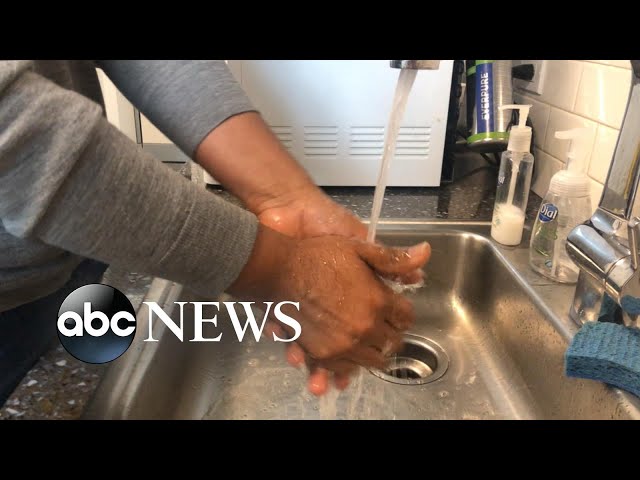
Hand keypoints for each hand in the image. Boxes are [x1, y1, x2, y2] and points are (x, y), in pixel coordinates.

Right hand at [229, 224, 430, 393]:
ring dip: (373, 351)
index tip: (396, 310)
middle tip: (383, 327)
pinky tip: (347, 349)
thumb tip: (426, 252)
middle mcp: (365, 327)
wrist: (277, 270)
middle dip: (391, 334)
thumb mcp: (357, 248)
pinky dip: (350, 362)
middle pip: (393, 342)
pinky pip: (347, 367)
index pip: (406, 317)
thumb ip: (392, 257)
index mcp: (379, 300)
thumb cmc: (316, 255)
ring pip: (374, 360)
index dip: (402, 313)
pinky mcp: (324, 354)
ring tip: (366, 341)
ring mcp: (345, 344)